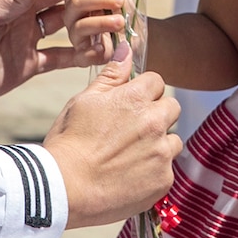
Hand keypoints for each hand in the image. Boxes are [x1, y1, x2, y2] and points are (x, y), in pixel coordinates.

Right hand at [44, 43, 182, 228]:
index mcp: (135, 99)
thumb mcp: (84, 101)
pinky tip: (129, 175)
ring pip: (172, 140)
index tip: (130, 102)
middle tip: (131, 129)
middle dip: (156, 114)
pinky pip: (167, 170)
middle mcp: (155, 123)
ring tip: (129, 156)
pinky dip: (153, 172)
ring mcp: (162, 154)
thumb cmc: (69, 141)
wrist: (64, 188)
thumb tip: (126, 48)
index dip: (143, 90)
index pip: (157, 81)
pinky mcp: (163, 181)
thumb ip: (111, 75)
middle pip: (171, 107)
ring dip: (158, 144)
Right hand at [61, 0, 125, 67]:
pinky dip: (92, 52)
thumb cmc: (124, 14)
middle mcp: (73, 16)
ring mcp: (77, 36)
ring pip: (80, 26)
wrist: (136, 37)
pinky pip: (81, 56)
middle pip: (74, 3)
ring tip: (120, 21)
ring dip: (102, 22)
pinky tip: (104, 48)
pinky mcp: (83, 55)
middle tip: (119, 0)